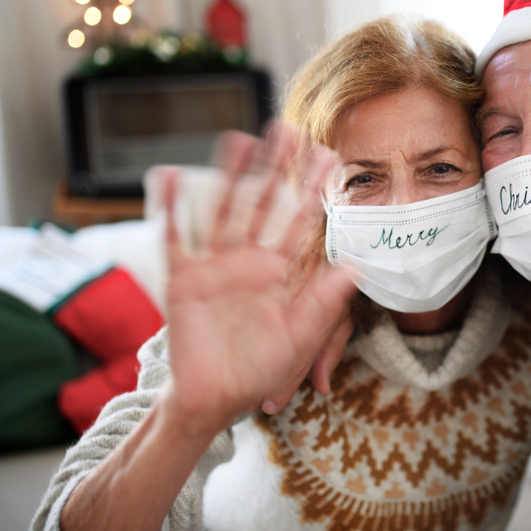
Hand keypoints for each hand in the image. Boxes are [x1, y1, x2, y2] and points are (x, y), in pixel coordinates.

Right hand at [160, 125, 356, 429]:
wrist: (216, 401)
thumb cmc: (259, 370)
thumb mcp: (301, 335)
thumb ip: (327, 300)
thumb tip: (358, 264)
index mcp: (278, 272)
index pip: (299, 223)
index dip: (314, 192)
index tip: (330, 158)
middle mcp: (247, 262)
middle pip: (262, 205)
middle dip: (274, 170)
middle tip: (288, 130)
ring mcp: (214, 267)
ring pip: (223, 211)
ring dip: (229, 177)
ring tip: (239, 139)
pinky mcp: (183, 280)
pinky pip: (176, 239)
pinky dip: (173, 209)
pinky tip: (172, 176)